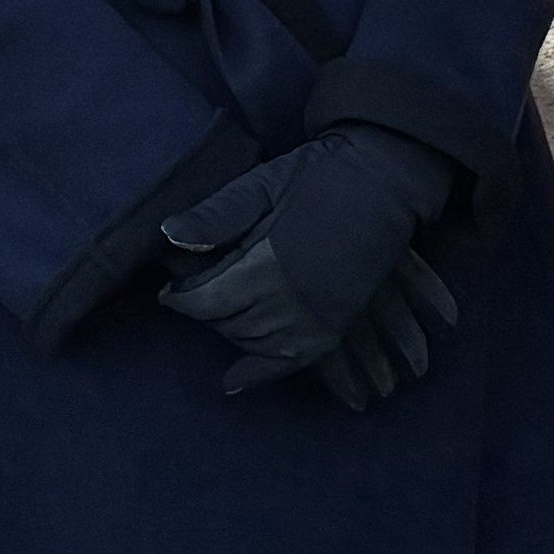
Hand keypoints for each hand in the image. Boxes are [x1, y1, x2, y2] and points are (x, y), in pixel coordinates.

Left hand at [162, 125, 463, 402]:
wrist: (385, 181)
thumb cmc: (321, 175)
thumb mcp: (264, 183)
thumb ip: (218, 215)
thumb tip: (168, 237)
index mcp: (266, 265)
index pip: (204, 301)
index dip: (180, 296)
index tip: (169, 287)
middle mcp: (288, 303)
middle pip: (226, 324)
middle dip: (205, 308)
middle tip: (199, 287)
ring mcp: (313, 321)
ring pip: (251, 342)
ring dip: (231, 329)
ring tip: (224, 307)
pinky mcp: (333, 328)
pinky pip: (288, 363)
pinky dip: (260, 372)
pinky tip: (236, 379)